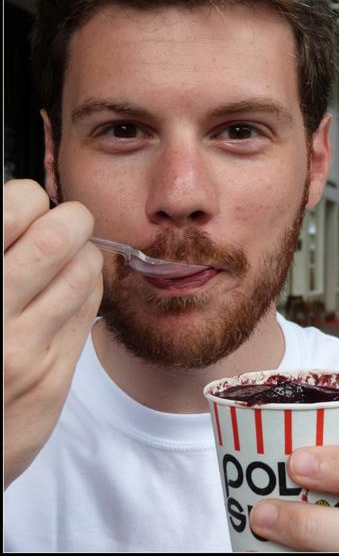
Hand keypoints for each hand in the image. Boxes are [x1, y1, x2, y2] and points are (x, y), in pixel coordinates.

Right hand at [4, 179, 102, 488]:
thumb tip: (23, 206)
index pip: (13, 210)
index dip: (30, 199)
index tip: (29, 208)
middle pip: (58, 236)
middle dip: (72, 218)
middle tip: (65, 224)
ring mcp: (23, 348)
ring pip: (85, 269)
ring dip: (83, 255)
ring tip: (67, 261)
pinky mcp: (53, 375)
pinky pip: (90, 308)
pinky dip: (88, 286)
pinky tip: (71, 291)